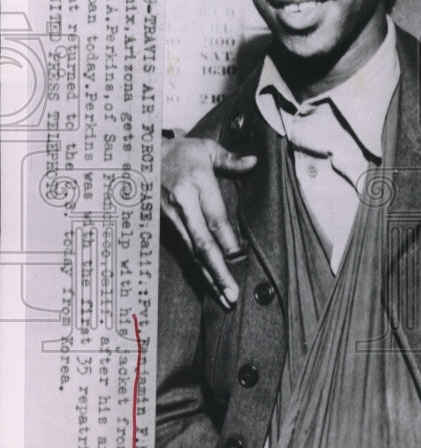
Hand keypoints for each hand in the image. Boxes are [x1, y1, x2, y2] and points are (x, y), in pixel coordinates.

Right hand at [161, 135, 255, 307]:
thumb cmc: (180, 152)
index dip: (227, 241)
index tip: (239, 258)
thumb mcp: (205, 149)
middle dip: (219, 271)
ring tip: (224, 298)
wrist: (140, 155)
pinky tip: (209, 285)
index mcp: (195, 184)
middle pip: (203, 243)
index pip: (215, 218)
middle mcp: (182, 205)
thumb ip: (230, 160)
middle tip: (232, 294)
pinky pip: (185, 251)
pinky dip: (198, 270)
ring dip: (209, 277)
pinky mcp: (165, 227)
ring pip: (193, 253)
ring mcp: (171, 218)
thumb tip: (254, 162)